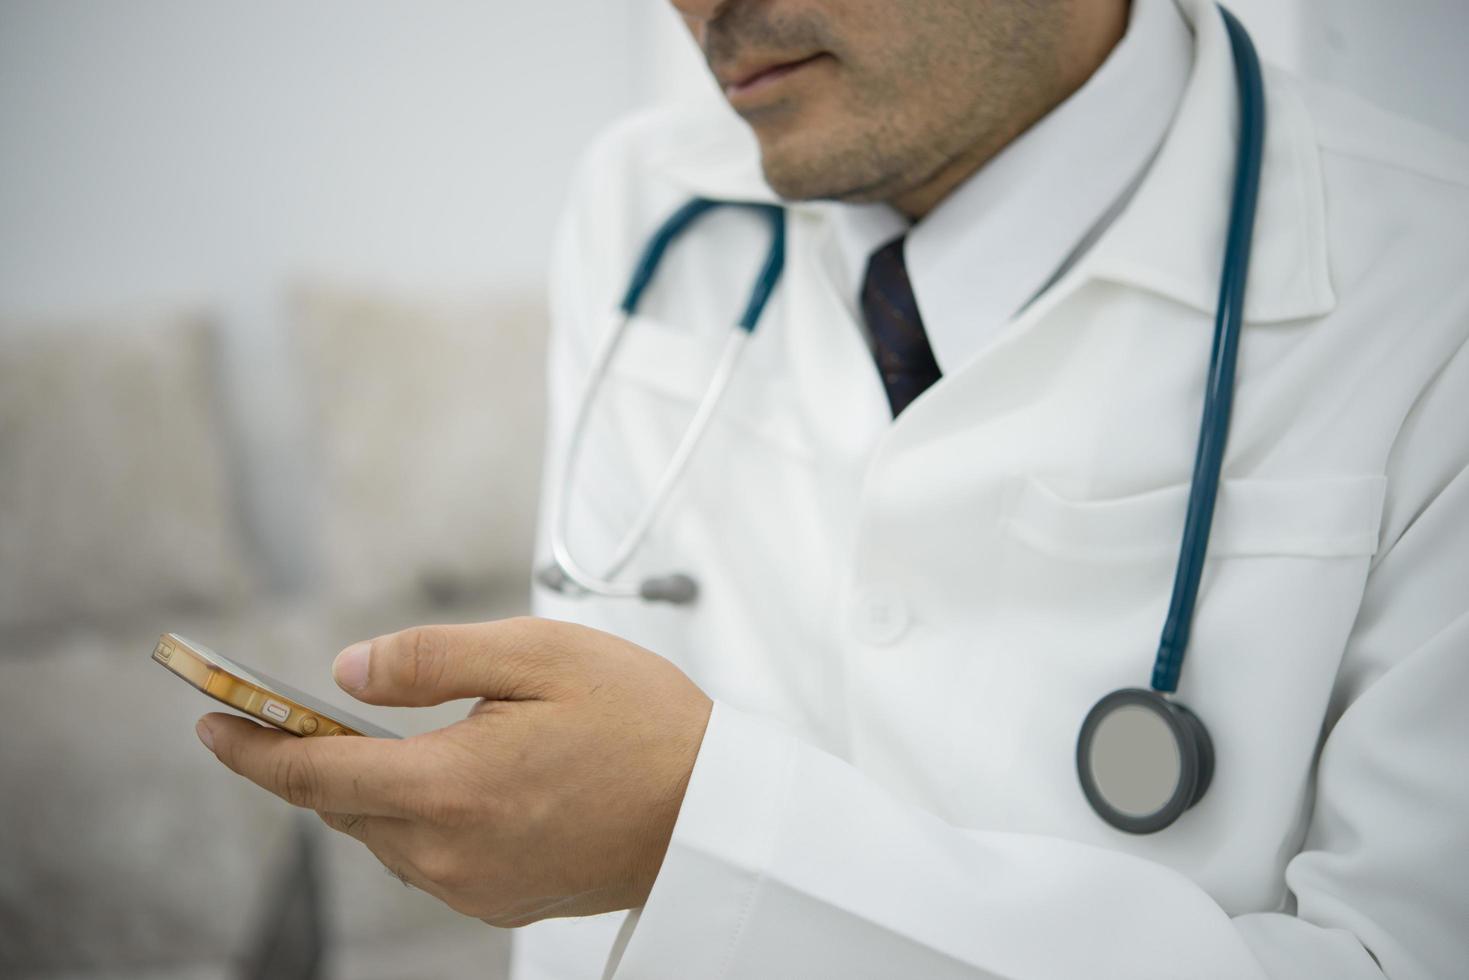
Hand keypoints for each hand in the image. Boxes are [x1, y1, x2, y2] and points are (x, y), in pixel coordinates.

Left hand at [194, 618, 712, 926]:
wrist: (712, 812)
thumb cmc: (642, 725)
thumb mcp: (540, 654)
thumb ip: (432, 660)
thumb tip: (349, 670)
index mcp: (452, 786)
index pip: (314, 772)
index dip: (251, 747)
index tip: (210, 722)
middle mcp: (450, 852)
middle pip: (340, 806)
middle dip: (307, 761)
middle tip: (290, 716)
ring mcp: (474, 885)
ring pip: (380, 833)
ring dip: (366, 787)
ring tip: (384, 740)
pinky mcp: (499, 899)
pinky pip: (425, 857)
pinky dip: (412, 816)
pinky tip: (446, 780)